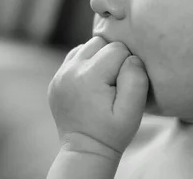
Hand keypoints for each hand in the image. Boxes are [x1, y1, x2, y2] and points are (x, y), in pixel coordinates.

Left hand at [48, 37, 148, 157]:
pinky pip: (75, 56)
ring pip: (87, 46)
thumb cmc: (113, 132)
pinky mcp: (56, 79)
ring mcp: (60, 74)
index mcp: (88, 77)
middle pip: (100, 42)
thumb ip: (136, 80)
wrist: (86, 150)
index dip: (127, 63)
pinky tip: (93, 81)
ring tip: (104, 80)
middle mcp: (70, 71)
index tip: (124, 85)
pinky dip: (87, 63)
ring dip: (99, 58)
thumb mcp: (132, 111)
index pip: (118, 48)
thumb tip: (131, 58)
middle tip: (115, 81)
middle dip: (112, 56)